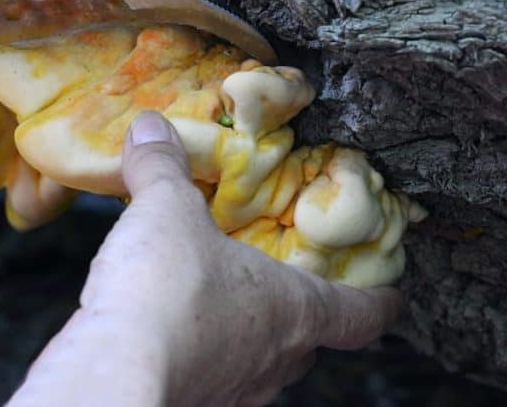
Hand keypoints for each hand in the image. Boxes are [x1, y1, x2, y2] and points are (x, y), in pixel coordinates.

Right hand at [8, 112, 401, 405]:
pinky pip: (213, 378)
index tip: (393, 293)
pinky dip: (203, 354)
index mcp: (295, 307)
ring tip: (221, 303)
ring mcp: (236, 392)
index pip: (362, 313)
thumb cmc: (167, 290)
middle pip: (310, 341)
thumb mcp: (166, 209)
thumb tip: (150, 127)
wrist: (114, 372)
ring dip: (248, 335)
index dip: (381, 300)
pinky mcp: (194, 404)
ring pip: (261, 364)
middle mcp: (275, 359)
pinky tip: (173, 332)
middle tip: (285, 283)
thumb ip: (163, 166)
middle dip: (299, 311)